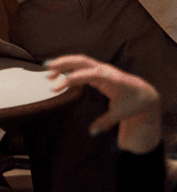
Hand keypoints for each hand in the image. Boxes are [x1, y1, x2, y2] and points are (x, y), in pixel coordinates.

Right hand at [46, 54, 161, 152]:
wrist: (143, 94)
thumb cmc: (133, 103)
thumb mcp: (121, 113)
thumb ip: (105, 122)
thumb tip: (92, 132)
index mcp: (109, 78)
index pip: (85, 75)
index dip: (69, 80)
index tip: (55, 88)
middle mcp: (103, 69)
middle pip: (80, 61)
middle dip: (63, 63)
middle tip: (47, 71)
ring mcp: (100, 68)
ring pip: (79, 60)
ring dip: (63, 63)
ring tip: (48, 71)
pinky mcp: (97, 70)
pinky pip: (81, 65)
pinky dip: (69, 66)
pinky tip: (59, 71)